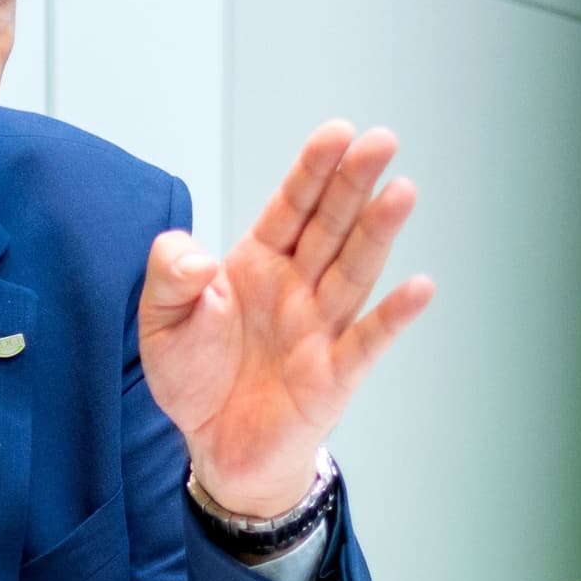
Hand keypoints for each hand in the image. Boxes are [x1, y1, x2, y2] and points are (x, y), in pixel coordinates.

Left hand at [139, 123, 434, 516]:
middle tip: (382, 142)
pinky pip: (367, 340)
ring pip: (354, 270)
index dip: (314, 170)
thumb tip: (197, 257)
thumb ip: (168, 276)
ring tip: (402, 192)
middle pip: (332, 225)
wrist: (214, 447)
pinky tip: (419, 288)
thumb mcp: (161, 322)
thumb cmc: (196, 378)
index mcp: (258, 264)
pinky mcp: (334, 374)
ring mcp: (320, 327)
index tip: (338, 133)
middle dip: (355, 183)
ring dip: (379, 232)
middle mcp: (297, 287)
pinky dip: (394, 316)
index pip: (292, 207)